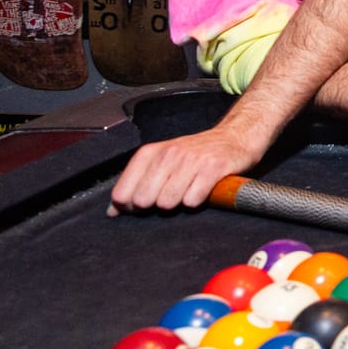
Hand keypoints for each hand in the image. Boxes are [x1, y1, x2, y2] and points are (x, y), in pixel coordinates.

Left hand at [109, 125, 266, 212]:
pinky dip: (197, 201)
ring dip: (178, 203)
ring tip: (187, 191)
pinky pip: (193, 200)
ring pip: (168, 202)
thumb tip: (112, 211)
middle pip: (144, 200)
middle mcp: (169, 154)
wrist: (235, 137)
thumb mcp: (162, 162)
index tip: (144, 203)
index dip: (131, 205)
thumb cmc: (197, 153)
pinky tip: (202, 191)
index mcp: (150, 152)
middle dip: (155, 205)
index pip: (123, 192)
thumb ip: (136, 185)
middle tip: (170, 196)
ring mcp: (191, 160)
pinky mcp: (214, 168)